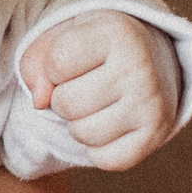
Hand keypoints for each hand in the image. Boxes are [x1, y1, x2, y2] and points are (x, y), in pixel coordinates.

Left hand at [18, 10, 179, 170]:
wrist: (149, 58)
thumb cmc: (94, 46)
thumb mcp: (62, 36)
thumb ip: (35, 62)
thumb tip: (39, 102)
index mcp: (117, 33)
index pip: (55, 64)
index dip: (53, 67)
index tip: (75, 58)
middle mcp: (140, 68)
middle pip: (66, 104)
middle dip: (63, 97)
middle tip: (85, 84)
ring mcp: (153, 105)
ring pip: (83, 134)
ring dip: (78, 123)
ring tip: (97, 102)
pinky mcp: (157, 136)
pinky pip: (106, 160)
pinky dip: (98, 148)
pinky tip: (109, 123)